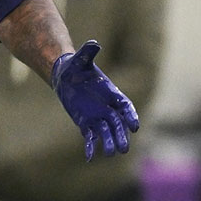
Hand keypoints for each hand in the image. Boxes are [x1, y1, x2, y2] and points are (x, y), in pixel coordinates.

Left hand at [50, 41, 138, 160]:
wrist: (66, 76)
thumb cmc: (76, 66)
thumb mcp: (81, 60)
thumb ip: (88, 53)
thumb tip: (93, 43)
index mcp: (111, 93)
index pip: (125, 106)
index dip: (130, 116)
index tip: (135, 127)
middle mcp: (107, 107)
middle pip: (118, 124)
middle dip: (121, 136)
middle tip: (124, 149)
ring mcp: (97, 116)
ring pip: (106, 133)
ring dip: (108, 143)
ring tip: (110, 154)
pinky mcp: (85, 123)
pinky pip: (89, 137)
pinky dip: (90, 147)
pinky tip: (89, 157)